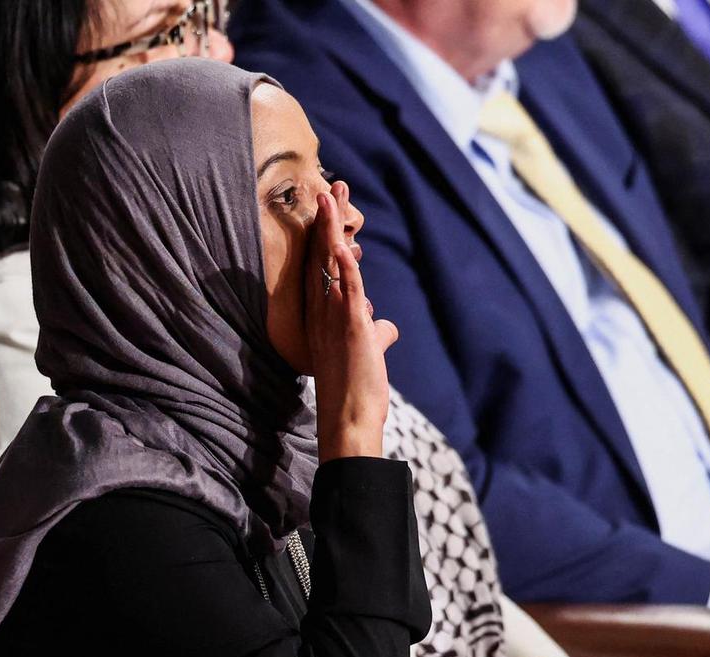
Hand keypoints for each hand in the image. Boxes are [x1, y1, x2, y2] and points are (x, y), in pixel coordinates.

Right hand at [306, 183, 398, 461]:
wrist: (350, 418)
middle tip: (331, 185)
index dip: (327, 233)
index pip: (324, 264)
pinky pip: (350, 292)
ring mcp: (335, 318)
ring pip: (332, 264)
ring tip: (334, 194)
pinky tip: (346, 244)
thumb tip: (387, 327)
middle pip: (323, 254)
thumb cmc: (357, 389)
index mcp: (326, 314)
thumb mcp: (368, 353)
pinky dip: (348, 269)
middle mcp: (324, 311)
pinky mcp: (353, 328)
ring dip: (333, 228)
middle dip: (327, 218)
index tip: (331, 207)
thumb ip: (375, 333)